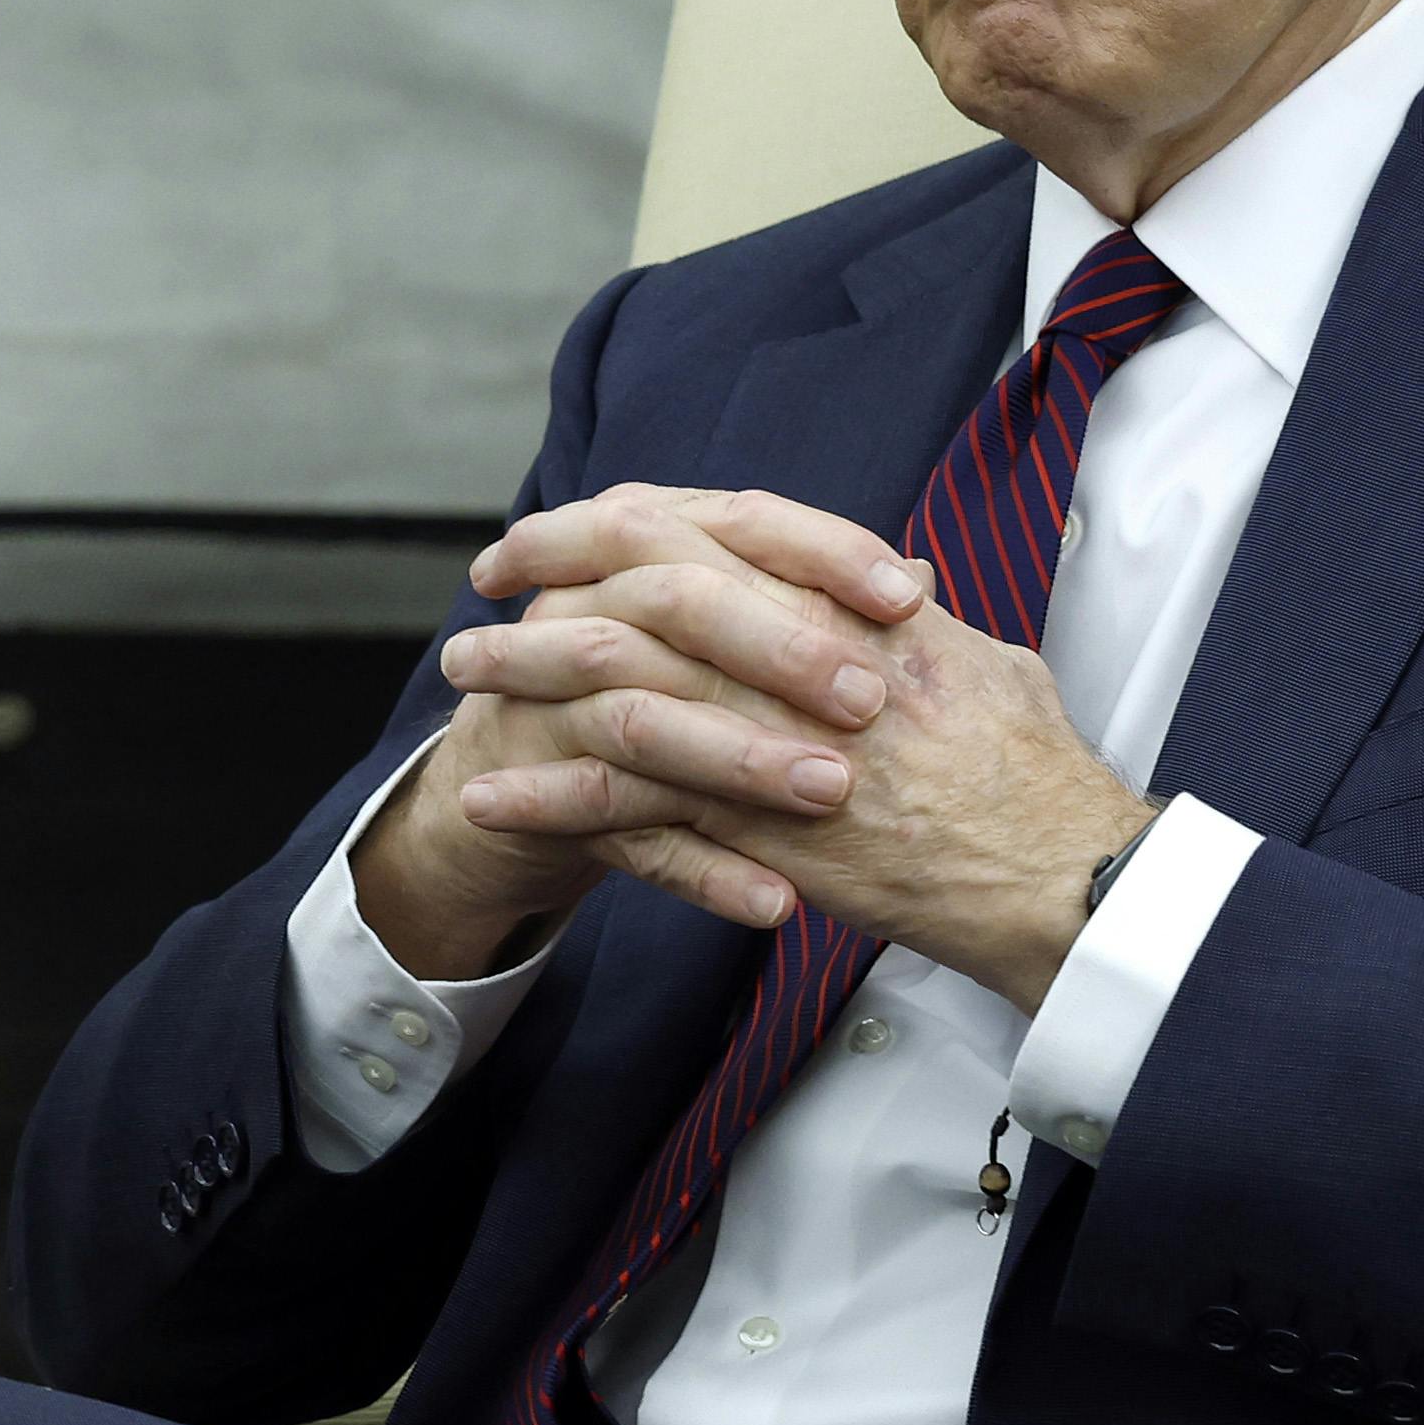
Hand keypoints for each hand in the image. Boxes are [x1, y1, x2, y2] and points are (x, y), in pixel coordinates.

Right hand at [348, 487, 927, 978]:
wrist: (500, 787)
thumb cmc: (638, 690)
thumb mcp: (715, 635)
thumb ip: (807, 603)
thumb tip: (923, 579)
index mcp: (644, 548)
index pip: (739, 522)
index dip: (826, 553)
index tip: (908, 600)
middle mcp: (588, 606)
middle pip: (679, 602)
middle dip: (779, 649)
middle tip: (869, 702)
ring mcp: (551, 701)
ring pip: (643, 719)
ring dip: (738, 759)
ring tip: (829, 795)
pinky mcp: (536, 793)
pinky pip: (620, 831)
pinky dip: (699, 870)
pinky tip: (773, 902)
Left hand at [452, 487, 1152, 1010]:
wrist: (1062, 873)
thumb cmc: (1038, 775)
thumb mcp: (984, 664)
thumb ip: (923, 622)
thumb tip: (896, 587)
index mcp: (855, 602)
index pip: (716, 526)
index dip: (625, 518)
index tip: (565, 524)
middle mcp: (807, 654)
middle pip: (644, 585)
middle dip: (549, 578)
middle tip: (484, 584)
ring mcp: (775, 739)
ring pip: (618, 685)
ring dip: (527, 679)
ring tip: (462, 678)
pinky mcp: (756, 830)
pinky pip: (630, 804)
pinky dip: (551, 797)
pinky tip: (490, 797)